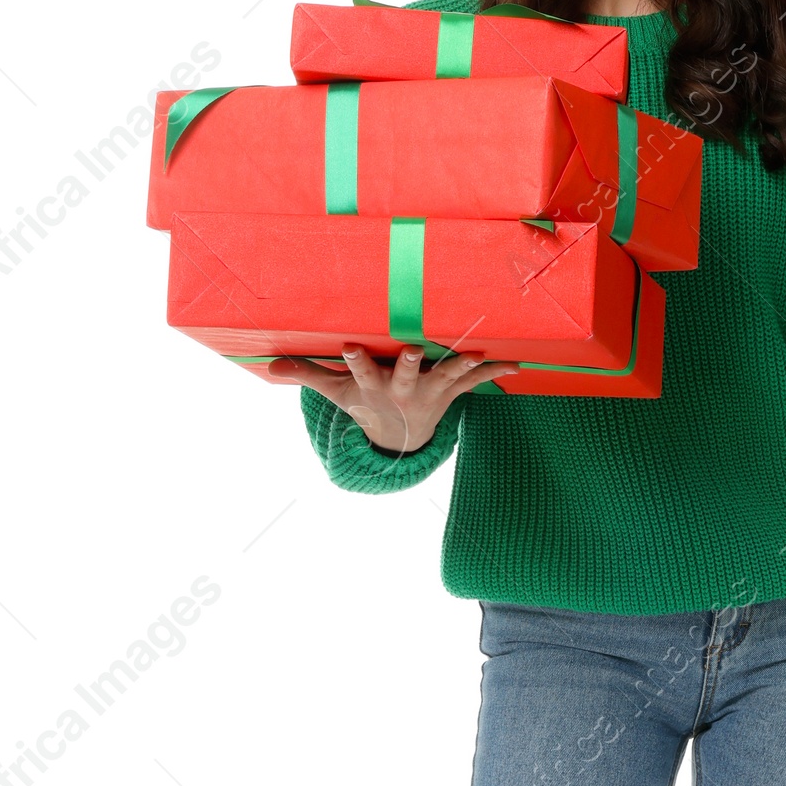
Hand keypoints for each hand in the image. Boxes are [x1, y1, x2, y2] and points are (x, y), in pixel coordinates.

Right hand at [264, 343, 519, 451]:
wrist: (400, 438)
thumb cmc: (367, 405)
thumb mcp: (338, 393)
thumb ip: (308, 375)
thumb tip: (268, 365)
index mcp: (375, 388)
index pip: (361, 374)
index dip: (355, 362)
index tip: (349, 347)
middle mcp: (404, 392)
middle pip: (405, 377)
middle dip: (407, 364)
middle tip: (410, 350)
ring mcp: (430, 392)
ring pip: (445, 376)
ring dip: (460, 366)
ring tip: (476, 354)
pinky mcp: (451, 392)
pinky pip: (475, 382)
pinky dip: (494, 373)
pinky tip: (516, 364)